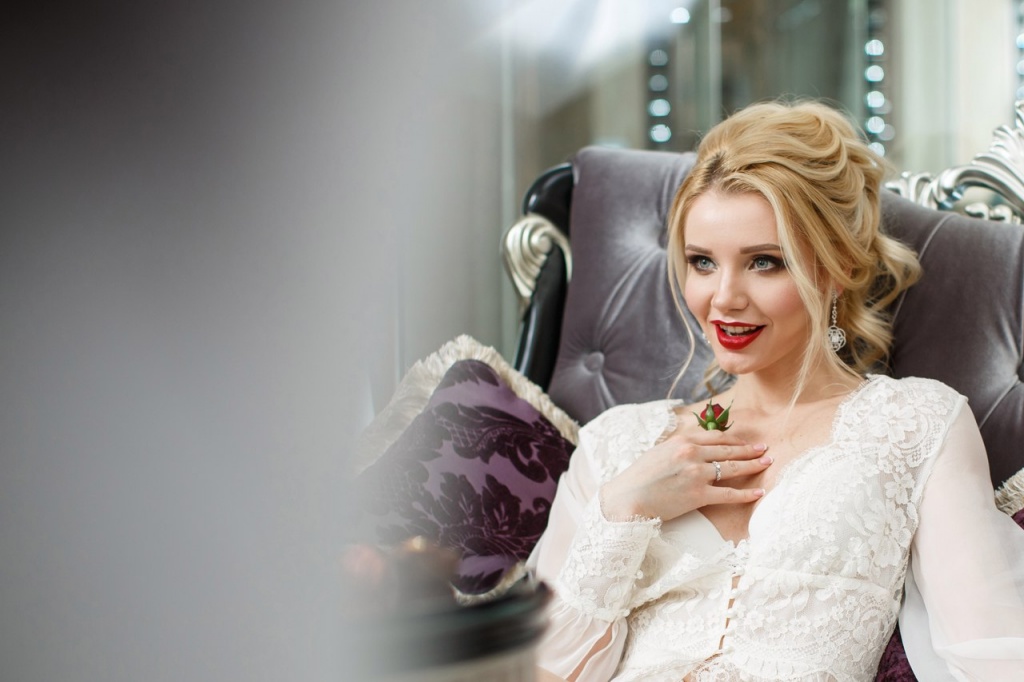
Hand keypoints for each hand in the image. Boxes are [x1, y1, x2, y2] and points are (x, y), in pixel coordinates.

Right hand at [599, 429, 770, 522]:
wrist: (628, 497)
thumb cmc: (640, 476)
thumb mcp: (659, 451)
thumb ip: (679, 447)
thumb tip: (696, 445)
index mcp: (682, 440)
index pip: (716, 436)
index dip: (735, 439)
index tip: (745, 441)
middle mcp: (692, 453)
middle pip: (729, 450)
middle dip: (749, 450)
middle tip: (765, 449)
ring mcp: (697, 474)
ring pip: (732, 468)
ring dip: (753, 465)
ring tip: (767, 463)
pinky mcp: (698, 495)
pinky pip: (728, 493)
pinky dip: (746, 494)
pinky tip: (758, 493)